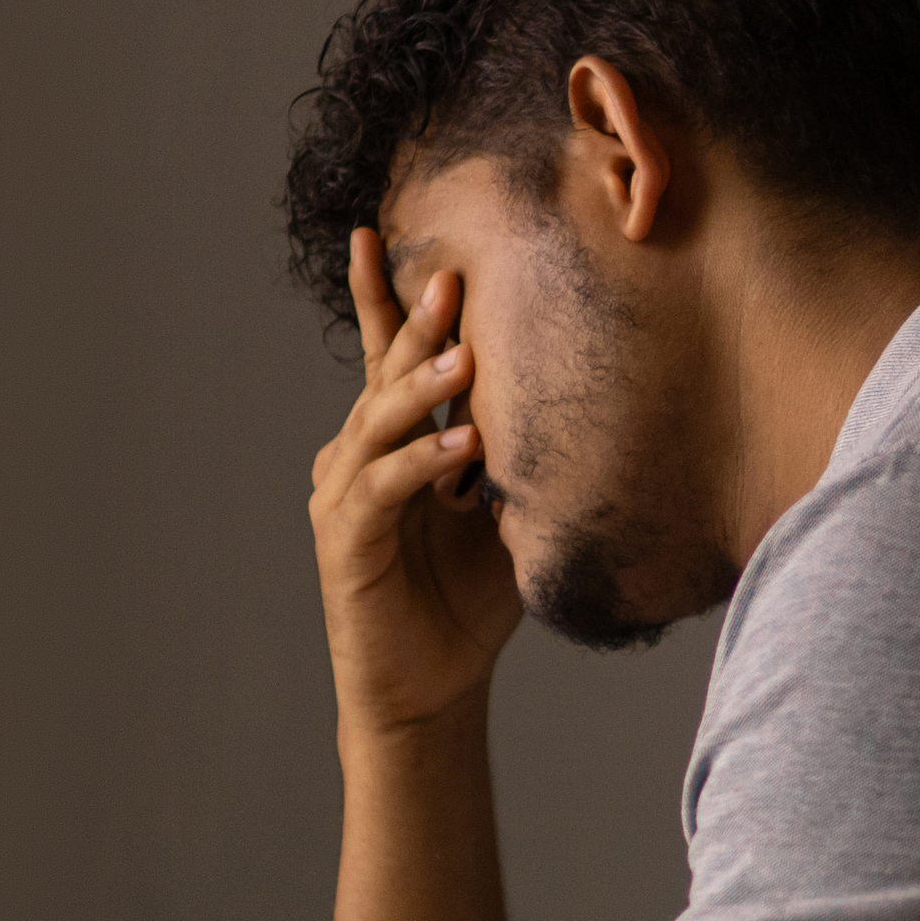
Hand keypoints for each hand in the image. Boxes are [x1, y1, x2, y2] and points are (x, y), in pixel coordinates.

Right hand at [311, 227, 523, 734]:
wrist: (432, 688)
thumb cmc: (469, 599)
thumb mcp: (507, 513)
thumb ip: (518, 457)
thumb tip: (575, 395)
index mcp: (393, 441)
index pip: (385, 357)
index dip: (381, 298)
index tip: (379, 233)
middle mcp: (357, 457)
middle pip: (384, 376)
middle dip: (415, 324)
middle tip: (452, 277)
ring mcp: (344, 497)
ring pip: (379, 425)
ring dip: (421, 389)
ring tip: (465, 357)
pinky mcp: (344, 543)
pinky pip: (383, 491)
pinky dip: (422, 465)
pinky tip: (463, 448)